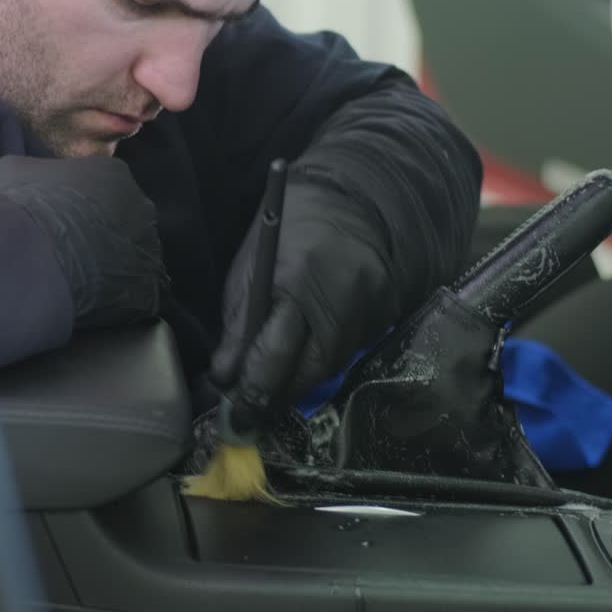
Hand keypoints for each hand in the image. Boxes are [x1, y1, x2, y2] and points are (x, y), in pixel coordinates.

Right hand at [0, 155, 166, 329]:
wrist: (35, 253)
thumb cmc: (24, 205)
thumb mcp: (9, 170)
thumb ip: (27, 171)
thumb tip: (23, 182)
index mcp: (113, 173)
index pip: (100, 185)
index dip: (75, 203)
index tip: (56, 219)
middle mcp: (142, 206)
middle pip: (122, 220)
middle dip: (99, 233)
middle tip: (67, 251)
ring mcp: (149, 249)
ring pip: (133, 258)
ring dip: (111, 267)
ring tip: (78, 280)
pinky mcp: (148, 289)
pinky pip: (138, 295)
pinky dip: (120, 301)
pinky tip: (94, 304)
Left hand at [211, 175, 400, 416]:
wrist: (348, 202)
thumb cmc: (285, 233)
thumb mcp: (250, 270)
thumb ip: (238, 326)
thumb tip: (225, 378)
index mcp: (297, 281)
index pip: (274, 352)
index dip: (253, 387)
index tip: (235, 409)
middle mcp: (340, 300)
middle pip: (308, 371)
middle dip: (276, 394)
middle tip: (252, 409)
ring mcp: (369, 310)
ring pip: (330, 369)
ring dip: (299, 383)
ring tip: (274, 385)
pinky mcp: (385, 316)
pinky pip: (350, 354)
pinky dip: (324, 362)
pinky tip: (306, 357)